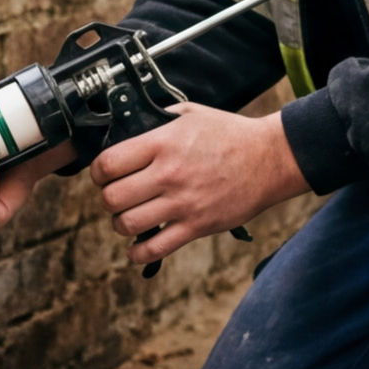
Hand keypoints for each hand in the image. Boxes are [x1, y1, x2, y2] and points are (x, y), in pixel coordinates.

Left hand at [88, 103, 309, 264]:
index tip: (103, 174)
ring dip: (121, 224)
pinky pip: (155, 249)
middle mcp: (168, 174)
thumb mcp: (190, 115)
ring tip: (129, 217)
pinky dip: (138, 253)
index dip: (98, 172)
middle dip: (108, 199)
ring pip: (128, 225)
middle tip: (117, 196)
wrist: (270, 159)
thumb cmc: (231, 134)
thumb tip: (131, 126)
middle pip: (112, 198)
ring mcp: (182, 203)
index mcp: (163, 143)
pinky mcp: (197, 226)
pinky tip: (137, 247)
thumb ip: (158, 120)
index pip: (108, 164)